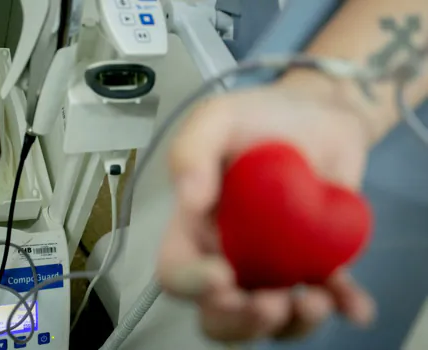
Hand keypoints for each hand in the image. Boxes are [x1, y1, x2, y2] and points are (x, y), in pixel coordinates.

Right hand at [156, 79, 376, 341]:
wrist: (317, 114)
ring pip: (272, 317)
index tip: (221, 275)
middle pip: (220, 313)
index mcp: (196, 228)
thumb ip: (190, 150)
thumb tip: (189, 200)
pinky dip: (343, 305)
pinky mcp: (316, 262)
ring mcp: (273, 263)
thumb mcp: (216, 119)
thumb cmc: (259, 116)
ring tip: (316, 299)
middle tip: (269, 303)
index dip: (192, 284)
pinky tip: (354, 304)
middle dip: (242, 322)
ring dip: (294, 323)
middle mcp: (230, 254)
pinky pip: (328, 295)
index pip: (177, 271)